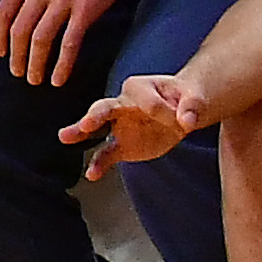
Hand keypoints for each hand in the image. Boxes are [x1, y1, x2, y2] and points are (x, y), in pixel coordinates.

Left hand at [0, 0, 133, 87]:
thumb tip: (19, 10)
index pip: (3, 11)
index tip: (0, 52)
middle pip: (19, 30)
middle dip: (16, 56)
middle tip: (17, 72)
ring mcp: (62, 0)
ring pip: (40, 40)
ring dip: (35, 64)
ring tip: (34, 79)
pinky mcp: (85, 10)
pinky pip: (69, 44)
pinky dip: (61, 65)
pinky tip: (58, 79)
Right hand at [59, 72, 200, 174]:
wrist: (184, 111)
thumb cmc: (187, 98)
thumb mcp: (196, 97)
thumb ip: (193, 106)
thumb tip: (187, 121)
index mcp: (140, 87)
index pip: (147, 102)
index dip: (166, 113)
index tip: (184, 118)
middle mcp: (123, 103)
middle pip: (105, 107)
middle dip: (96, 115)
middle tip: (86, 123)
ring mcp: (120, 125)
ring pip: (97, 128)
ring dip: (82, 132)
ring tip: (65, 137)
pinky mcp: (123, 145)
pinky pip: (107, 153)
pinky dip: (99, 164)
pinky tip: (91, 175)